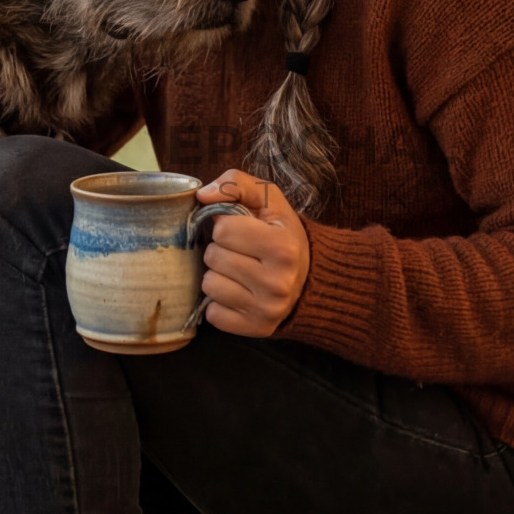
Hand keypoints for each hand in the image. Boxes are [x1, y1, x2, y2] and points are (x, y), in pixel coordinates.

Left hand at [193, 170, 309, 336]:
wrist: (312, 278)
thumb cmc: (282, 233)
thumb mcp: (269, 199)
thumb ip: (235, 184)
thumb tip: (201, 196)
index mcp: (282, 248)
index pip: (222, 229)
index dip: (226, 225)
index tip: (242, 230)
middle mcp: (277, 283)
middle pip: (213, 257)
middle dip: (220, 250)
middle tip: (241, 251)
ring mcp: (266, 309)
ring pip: (209, 285)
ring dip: (217, 275)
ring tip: (239, 271)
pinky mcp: (255, 329)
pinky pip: (212, 313)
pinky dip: (219, 302)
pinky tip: (238, 292)